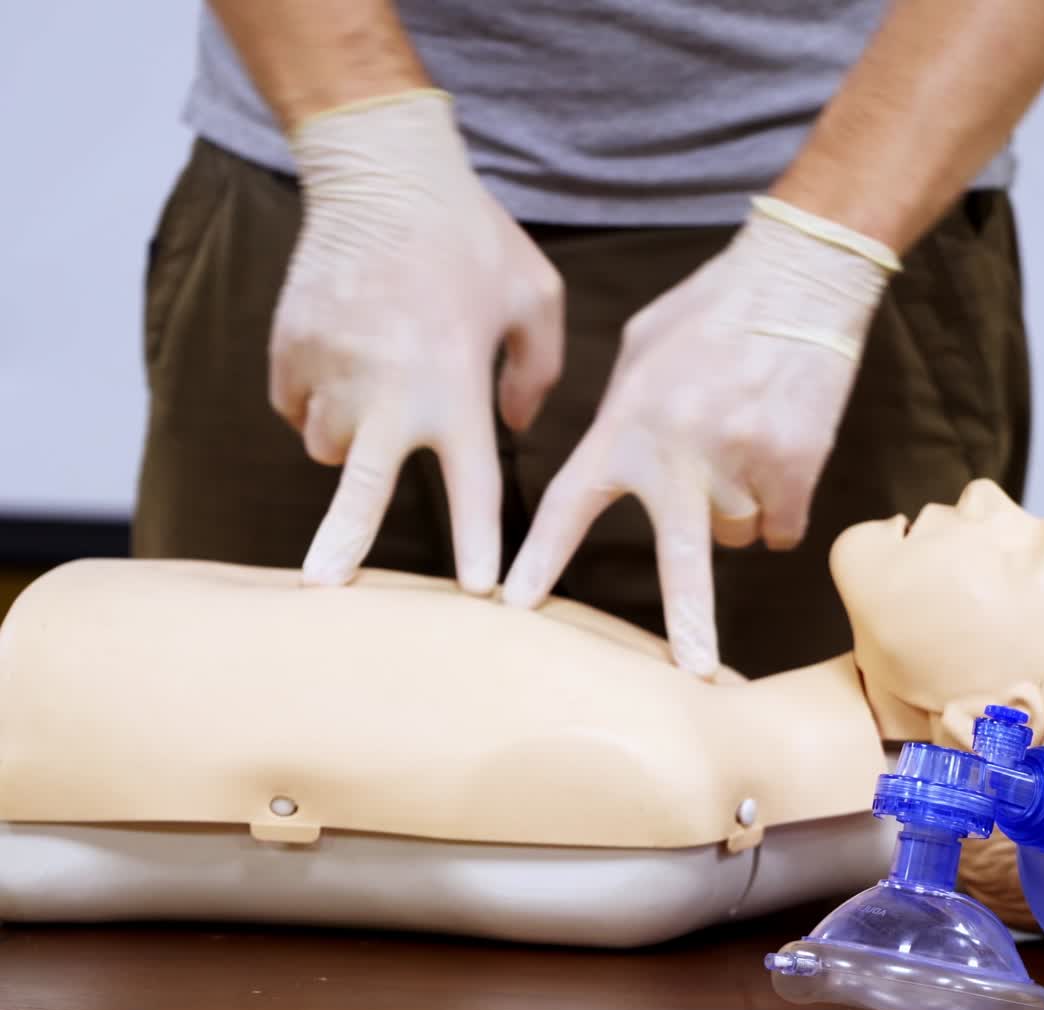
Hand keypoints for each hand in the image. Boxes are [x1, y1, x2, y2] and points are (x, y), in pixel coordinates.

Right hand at [270, 90, 563, 591]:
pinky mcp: (289, 348)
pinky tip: (346, 357)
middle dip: (345, 542)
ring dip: (350, 441)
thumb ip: (539, 374)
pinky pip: (296, 404)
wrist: (382, 168)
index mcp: (452, 384)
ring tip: (378, 390)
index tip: (479, 593)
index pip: (472, 485)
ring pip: (327, 447)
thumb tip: (512, 431)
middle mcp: (386, 388)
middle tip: (326, 586)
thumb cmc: (472, 237)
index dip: (478, 543)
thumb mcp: (534, 298)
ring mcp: (329, 368)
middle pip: (360, 488)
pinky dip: (318, 398)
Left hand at [502, 196, 896, 675]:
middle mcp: (681, 453)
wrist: (799, 276)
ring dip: (732, 515)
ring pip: (734, 536)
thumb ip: (620, 411)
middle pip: (684, 561)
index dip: (543, 559)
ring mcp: (743, 463)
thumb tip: (616, 453)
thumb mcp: (641, 348)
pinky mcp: (796, 466)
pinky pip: (781, 526)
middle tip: (697, 673)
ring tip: (739, 454)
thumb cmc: (711, 308)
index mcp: (628, 423)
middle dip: (689, 623)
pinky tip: (777, 463)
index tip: (515, 605)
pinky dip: (779, 510)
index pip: (573, 503)